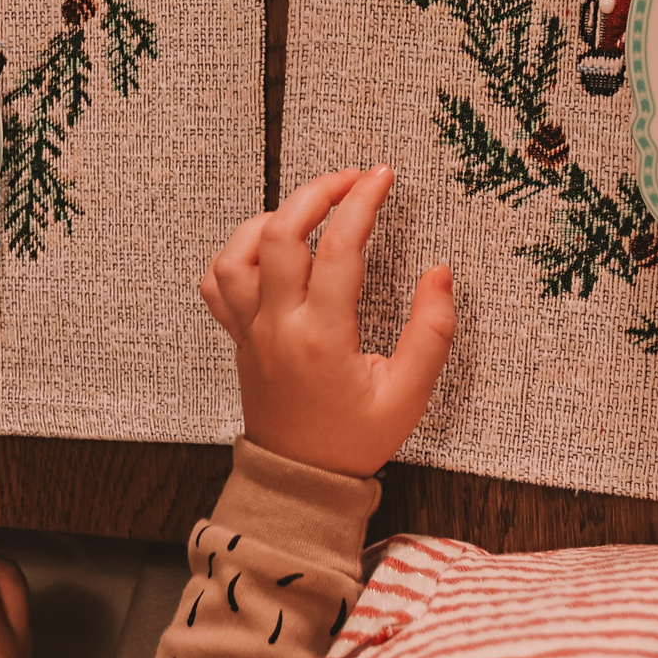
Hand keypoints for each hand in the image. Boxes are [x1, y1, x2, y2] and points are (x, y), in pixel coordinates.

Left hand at [200, 167, 455, 476]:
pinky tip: (270, 249)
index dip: (362, 202)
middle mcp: (278, 326)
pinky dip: (238, 252)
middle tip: (352, 179)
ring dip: (272, 218)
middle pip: (281, 233)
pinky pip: (218, 282)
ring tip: (309, 212)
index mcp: (323, 337)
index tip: (382, 178)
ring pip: (237, 252)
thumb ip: (431, 331)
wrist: (300, 480)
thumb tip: (439, 273)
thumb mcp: (410, 394)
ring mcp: (250, 329)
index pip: (340, 248)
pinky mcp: (237, 336)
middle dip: (317, 191)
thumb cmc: (355, 438)